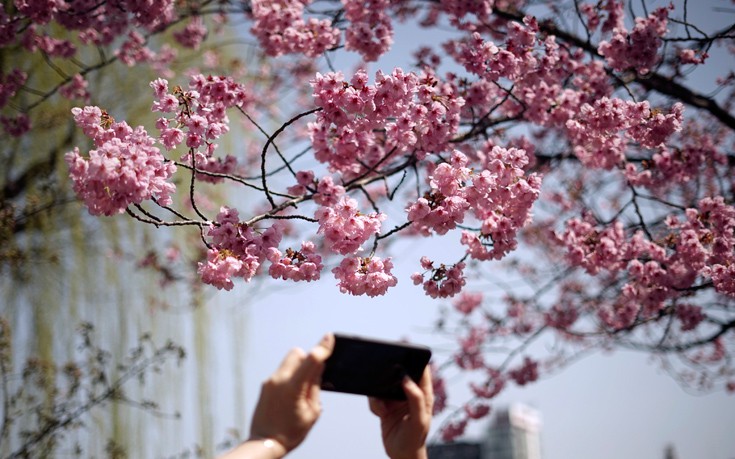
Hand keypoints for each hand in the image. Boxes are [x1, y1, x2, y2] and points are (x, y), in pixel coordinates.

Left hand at [218, 334, 333, 458]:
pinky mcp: (265, 385)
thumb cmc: (290, 432)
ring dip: (299, 368)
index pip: (311, 360)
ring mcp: (269, 381)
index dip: (322, 347)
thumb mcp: (311, 412)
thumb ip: (316, 386)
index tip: (329, 337)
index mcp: (293, 388)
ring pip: (289, 362)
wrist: (264, 443)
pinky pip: (282, 372)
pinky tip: (292, 394)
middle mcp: (278, 380)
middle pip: (297, 353)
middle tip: (313, 377)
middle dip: (307, 359)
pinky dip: (291, 376)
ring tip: (301, 390)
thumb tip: (319, 367)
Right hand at [369, 366, 433, 458]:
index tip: (403, 353)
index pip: (421, 369)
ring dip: (379, 393)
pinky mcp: (385, 405)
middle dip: (390, 374)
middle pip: (399, 373)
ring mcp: (396, 399)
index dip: (414, 358)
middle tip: (384, 379)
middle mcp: (410, 393)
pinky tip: (380, 414)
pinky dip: (374, 404)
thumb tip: (406, 378)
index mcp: (423, 393)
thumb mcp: (419, 420)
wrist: (401, 455)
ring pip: (383, 384)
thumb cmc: (415, 439)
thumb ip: (415, 398)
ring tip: (383, 408)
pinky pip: (375, 397)